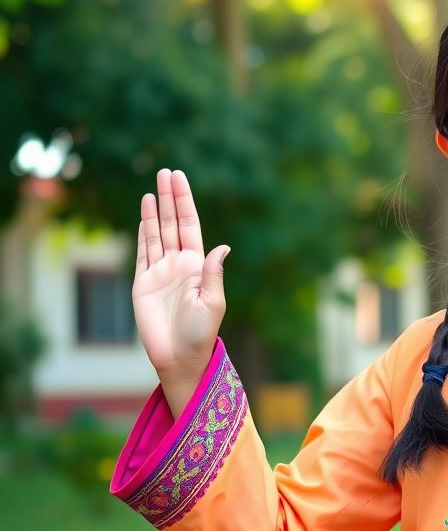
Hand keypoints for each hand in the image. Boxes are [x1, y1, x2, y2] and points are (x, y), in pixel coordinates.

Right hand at [134, 168, 230, 380]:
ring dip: (155, 211)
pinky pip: (142, 253)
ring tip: (153, 187)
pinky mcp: (143, 283)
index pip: (190, 225)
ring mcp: (160, 272)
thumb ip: (213, 274)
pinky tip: (144, 215)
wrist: (179, 358)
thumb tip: (222, 247)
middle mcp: (179, 264)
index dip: (185, 202)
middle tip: (165, 171)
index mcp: (197, 265)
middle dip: (170, 198)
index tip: (180, 179)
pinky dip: (143, 233)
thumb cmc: (201, 334)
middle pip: (173, 223)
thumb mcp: (212, 303)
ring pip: (156, 233)